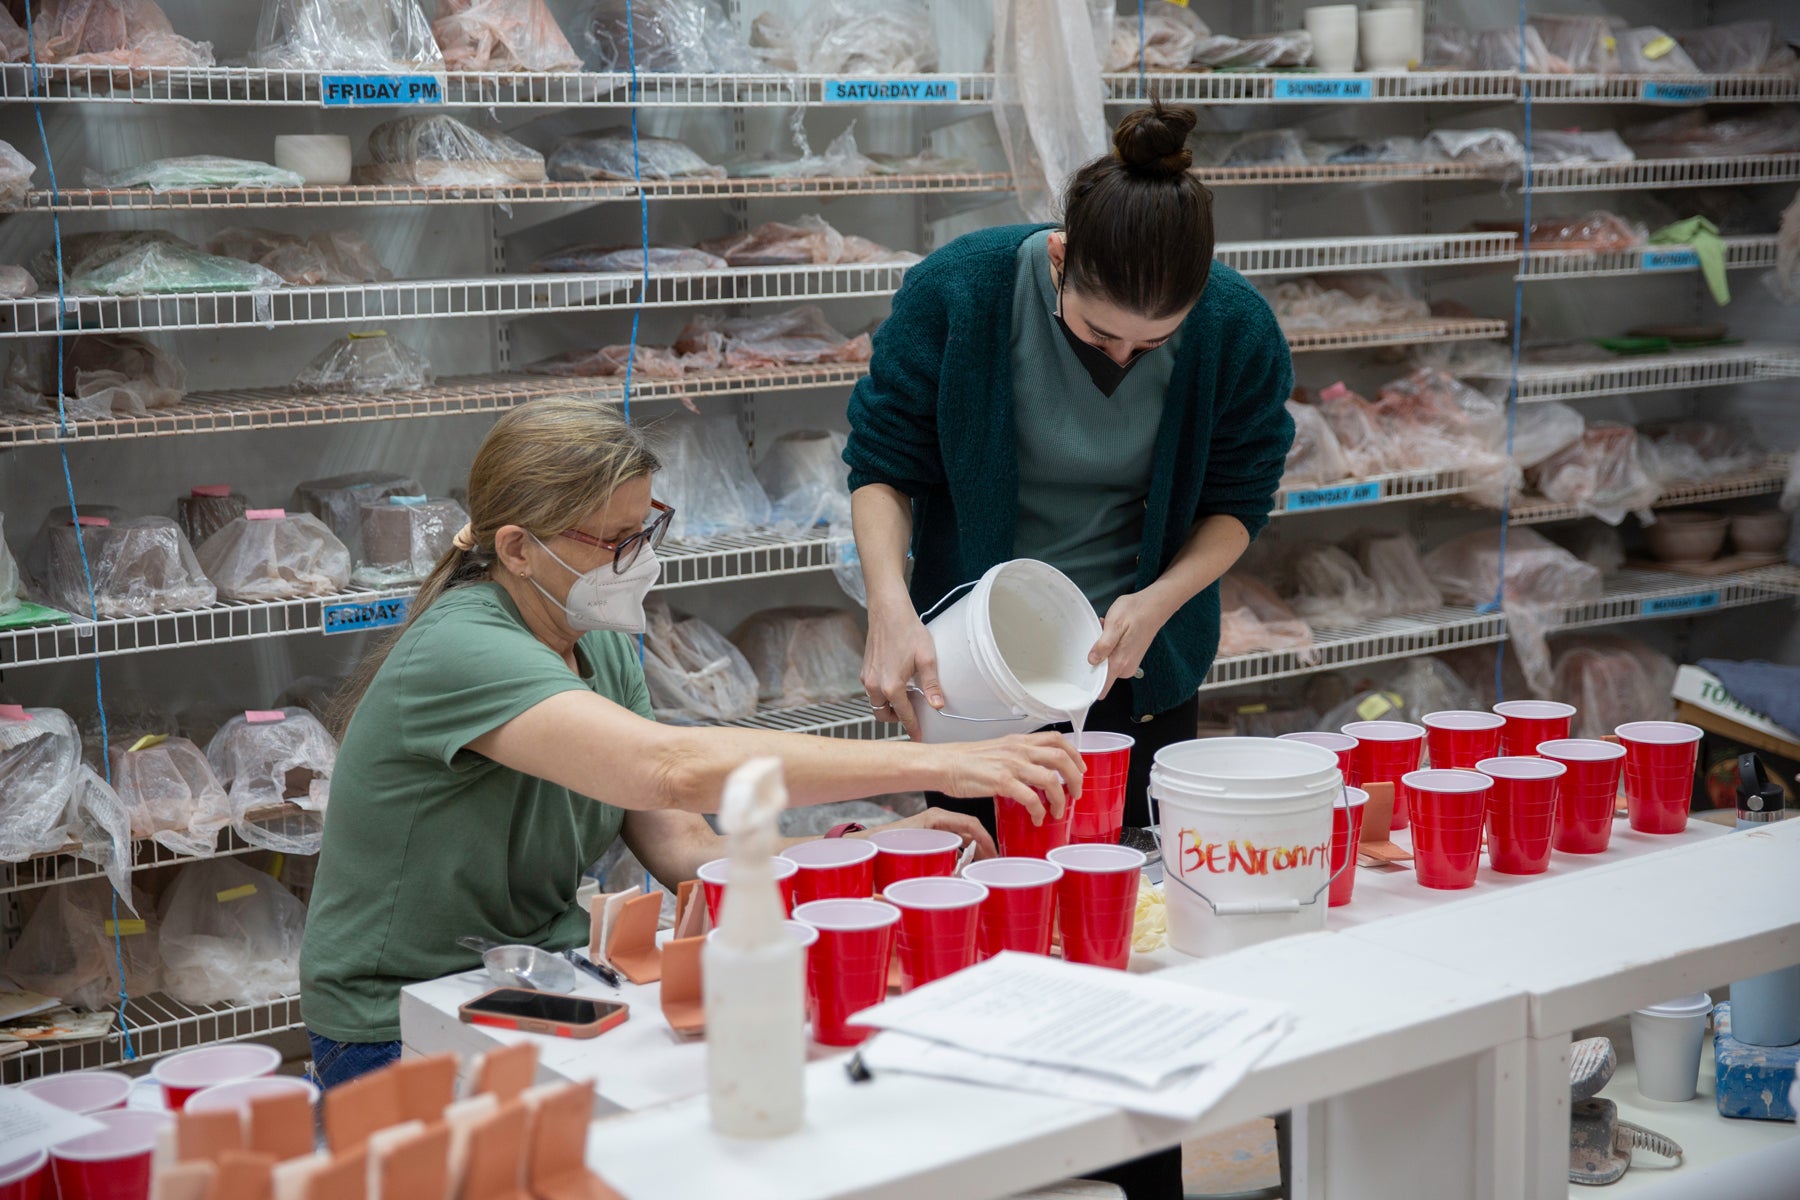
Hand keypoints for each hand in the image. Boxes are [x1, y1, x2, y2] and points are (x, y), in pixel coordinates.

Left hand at [856, 808, 997, 859]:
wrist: (864, 843)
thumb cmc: (881, 845)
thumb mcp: (904, 856)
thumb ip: (922, 873)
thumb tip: (937, 893)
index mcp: (935, 819)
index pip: (971, 824)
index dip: (987, 841)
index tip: (995, 858)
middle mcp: (937, 819)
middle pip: (971, 831)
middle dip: (985, 849)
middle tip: (994, 869)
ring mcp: (935, 827)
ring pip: (964, 837)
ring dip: (976, 853)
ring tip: (985, 872)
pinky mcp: (932, 836)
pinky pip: (955, 842)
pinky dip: (965, 854)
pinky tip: (967, 870)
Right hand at [862, 600, 940, 740]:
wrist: (888, 611)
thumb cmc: (908, 631)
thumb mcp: (927, 658)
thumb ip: (931, 685)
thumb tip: (938, 706)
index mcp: (891, 685)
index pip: (903, 715)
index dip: (912, 728)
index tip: (918, 737)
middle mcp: (875, 685)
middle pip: (883, 715)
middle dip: (897, 718)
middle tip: (913, 713)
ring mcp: (867, 678)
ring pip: (875, 704)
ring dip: (889, 706)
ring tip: (907, 697)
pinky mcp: (864, 671)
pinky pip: (871, 692)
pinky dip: (883, 695)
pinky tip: (896, 684)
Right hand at [931, 733, 1082, 824]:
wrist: (944, 764)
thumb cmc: (965, 761)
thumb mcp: (997, 750)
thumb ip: (1017, 756)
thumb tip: (1034, 771)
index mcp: (1018, 741)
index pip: (1057, 739)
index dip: (1074, 754)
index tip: (1080, 768)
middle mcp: (1018, 749)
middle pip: (1061, 758)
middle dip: (1075, 778)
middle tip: (1075, 793)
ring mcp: (1011, 765)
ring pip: (1051, 779)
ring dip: (1059, 798)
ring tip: (1056, 810)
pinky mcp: (1001, 781)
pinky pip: (1030, 798)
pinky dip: (1039, 810)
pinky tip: (1036, 817)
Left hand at [1089, 590, 1173, 699]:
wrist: (1154, 606)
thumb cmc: (1136, 612)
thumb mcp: (1114, 625)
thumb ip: (1102, 646)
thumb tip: (1092, 661)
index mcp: (1120, 663)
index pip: (1102, 688)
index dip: (1088, 684)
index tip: (1079, 675)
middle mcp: (1125, 668)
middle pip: (1100, 673)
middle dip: (1095, 657)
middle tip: (1099, 638)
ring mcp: (1128, 663)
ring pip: (1105, 663)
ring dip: (1102, 649)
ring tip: (1107, 631)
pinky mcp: (1129, 657)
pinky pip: (1112, 657)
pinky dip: (1109, 646)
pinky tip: (1111, 632)